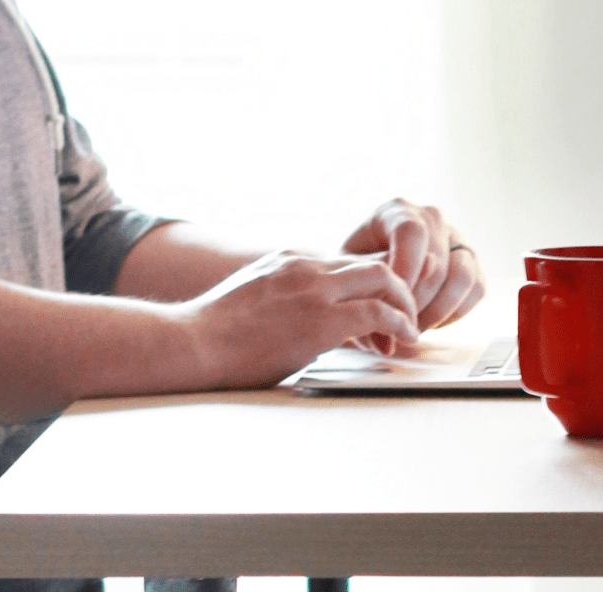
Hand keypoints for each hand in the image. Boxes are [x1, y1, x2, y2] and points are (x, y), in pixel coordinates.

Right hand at [183, 250, 418, 387]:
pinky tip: (404, 339)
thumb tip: (302, 318)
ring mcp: (315, 289)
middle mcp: (307, 266)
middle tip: (408, 313)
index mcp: (291, 259)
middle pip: (374, 262)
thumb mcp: (254, 296)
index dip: (373, 282)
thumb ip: (284, 295)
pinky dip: (399, 324)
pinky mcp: (321, 319)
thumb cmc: (213, 333)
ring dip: (405, 304)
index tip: (384, 302)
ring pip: (384, 279)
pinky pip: (378, 313)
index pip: (348, 261)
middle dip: (400, 287)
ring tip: (411, 328)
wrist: (191, 343)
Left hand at [342, 198, 485, 334]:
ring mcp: (455, 238)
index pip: (412, 231)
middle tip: (397, 324)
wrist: (368, 277)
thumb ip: (376, 274)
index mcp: (397, 212)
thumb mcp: (352, 271)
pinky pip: (477, 289)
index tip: (393, 298)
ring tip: (414, 327)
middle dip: (417, 300)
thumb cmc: (356, 271)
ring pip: (462, 276)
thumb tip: (420, 278)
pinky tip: (431, 321)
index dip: (406, 267)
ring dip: (438, 310)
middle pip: (437, 261)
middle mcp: (431, 219)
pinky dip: (455, 313)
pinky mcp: (471, 262)